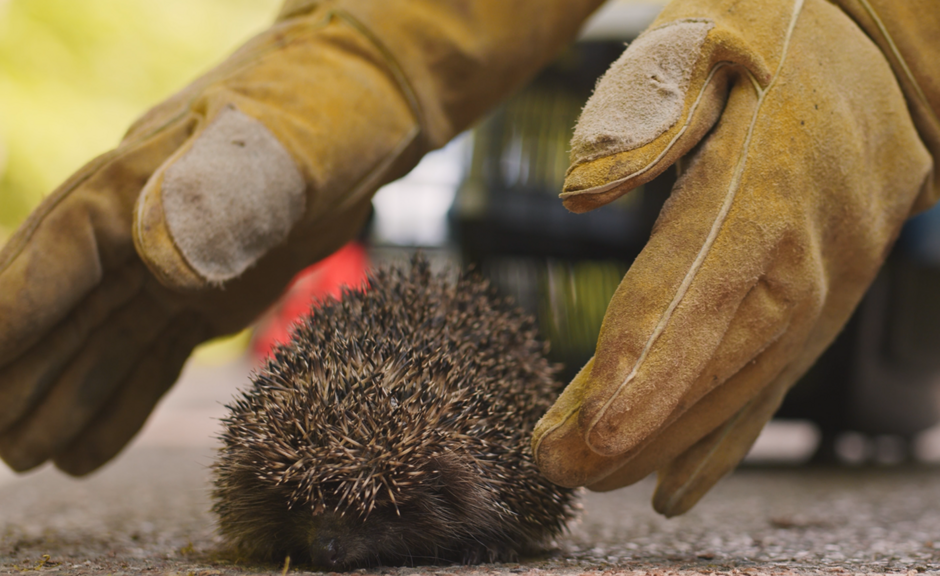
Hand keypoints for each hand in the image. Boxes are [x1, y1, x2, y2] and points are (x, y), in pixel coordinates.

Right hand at [0, 0, 605, 475]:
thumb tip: (162, 265)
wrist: (368, 111)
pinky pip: (155, 355)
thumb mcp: (288, 143)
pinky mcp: (212, 296)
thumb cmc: (327, 113)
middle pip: (64, 308)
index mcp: (140, 183)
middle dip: (24, 372)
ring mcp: (175, 267)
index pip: (60, 252)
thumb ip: (225, 192)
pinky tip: (91, 447)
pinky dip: (125, 401)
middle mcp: (142, 229)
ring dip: (64, 398)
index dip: (14, 312)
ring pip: (103, 341)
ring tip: (26, 458)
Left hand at [533, 0, 938, 515]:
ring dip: (661, 441)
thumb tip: (580, 194)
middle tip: (556, 468)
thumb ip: (645, 119)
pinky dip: (719, 441)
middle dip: (634, 425)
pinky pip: (767, 386)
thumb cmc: (776, 37)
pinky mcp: (817, 305)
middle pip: (707, 362)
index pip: (690, 294)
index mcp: (760, 192)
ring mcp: (817, 291)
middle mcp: (799, 260)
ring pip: (734, 386)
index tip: (591, 427)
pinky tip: (674, 488)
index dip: (640, 366)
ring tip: (588, 479)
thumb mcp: (700, 42)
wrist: (885, 55)